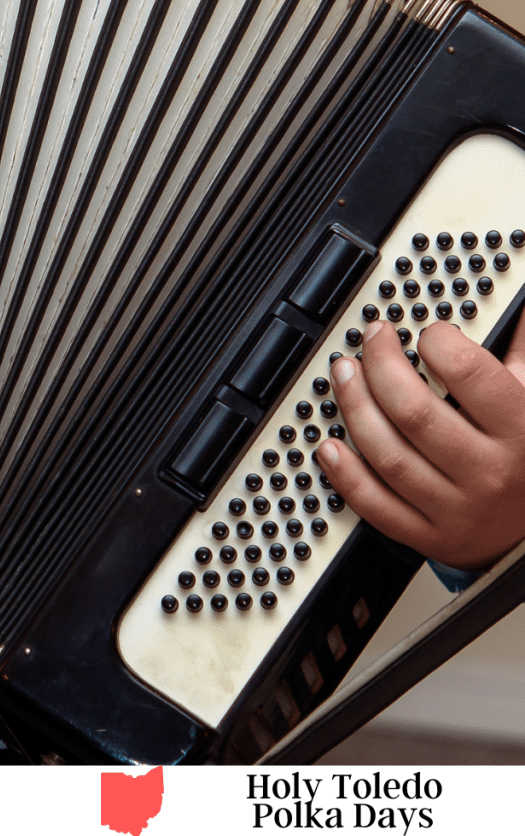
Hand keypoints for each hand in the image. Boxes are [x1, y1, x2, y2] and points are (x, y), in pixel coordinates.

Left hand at [317, 315, 524, 570]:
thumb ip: (522, 348)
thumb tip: (515, 299)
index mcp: (522, 430)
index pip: (471, 375)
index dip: (438, 343)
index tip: (425, 332)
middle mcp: (490, 472)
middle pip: (415, 412)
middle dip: (380, 367)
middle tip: (370, 341)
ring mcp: (457, 508)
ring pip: (389, 455)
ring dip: (354, 409)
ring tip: (343, 375)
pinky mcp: (429, 535)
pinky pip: (376, 505)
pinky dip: (346, 474)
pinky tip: (329, 445)